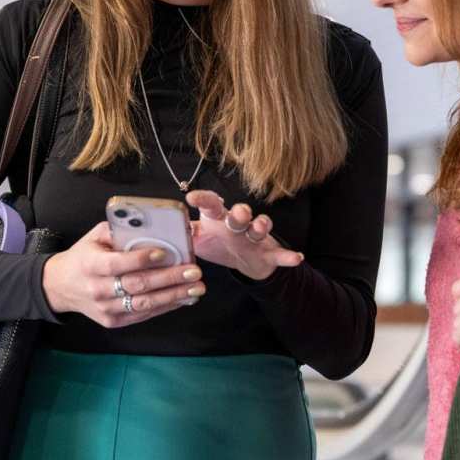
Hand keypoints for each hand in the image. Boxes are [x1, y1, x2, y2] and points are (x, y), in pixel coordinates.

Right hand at [41, 221, 205, 327]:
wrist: (61, 286)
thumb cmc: (84, 256)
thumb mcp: (94, 237)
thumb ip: (119, 229)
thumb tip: (150, 223)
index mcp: (90, 265)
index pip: (117, 264)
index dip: (141, 259)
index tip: (165, 253)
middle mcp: (97, 289)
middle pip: (137, 285)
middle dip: (170, 278)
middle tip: (194, 271)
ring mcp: (105, 309)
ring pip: (144, 303)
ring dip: (174, 296)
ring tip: (197, 288)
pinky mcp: (113, 321)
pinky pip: (143, 315)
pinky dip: (166, 306)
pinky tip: (184, 298)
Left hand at [185, 190, 302, 280]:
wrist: (246, 261)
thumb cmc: (219, 244)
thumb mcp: (198, 239)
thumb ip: (184, 232)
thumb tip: (163, 228)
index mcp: (218, 219)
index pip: (211, 204)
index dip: (203, 199)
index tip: (191, 198)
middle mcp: (238, 224)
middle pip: (239, 213)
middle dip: (239, 212)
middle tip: (236, 214)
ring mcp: (254, 237)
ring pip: (259, 227)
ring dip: (260, 225)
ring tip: (259, 227)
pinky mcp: (268, 252)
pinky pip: (279, 253)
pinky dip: (288, 256)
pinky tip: (296, 258)